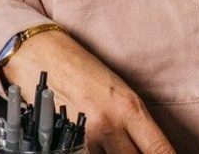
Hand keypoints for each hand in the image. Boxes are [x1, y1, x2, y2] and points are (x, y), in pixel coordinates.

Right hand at [1, 28, 175, 153]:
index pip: (159, 149)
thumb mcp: (118, 90)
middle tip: (136, 150)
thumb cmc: (80, 67)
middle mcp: (109, 124)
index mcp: (129, 107)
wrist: (38, 54)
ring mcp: (85, 137)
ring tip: (111, 144)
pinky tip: (96, 147)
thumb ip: (135, 122)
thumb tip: (148, 148)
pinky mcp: (63, 143)